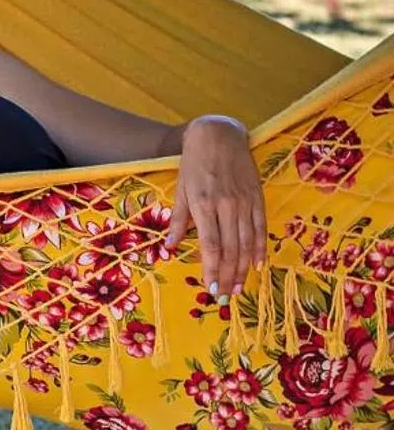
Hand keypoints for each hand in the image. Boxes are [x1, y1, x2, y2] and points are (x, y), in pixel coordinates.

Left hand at [164, 116, 266, 298]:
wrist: (219, 134)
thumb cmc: (194, 163)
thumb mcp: (180, 190)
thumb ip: (178, 220)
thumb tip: (170, 248)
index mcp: (203, 204)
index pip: (210, 245)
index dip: (212, 269)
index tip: (210, 288)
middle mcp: (226, 205)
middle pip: (230, 248)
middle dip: (227, 275)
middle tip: (225, 295)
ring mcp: (244, 201)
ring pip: (246, 242)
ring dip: (243, 268)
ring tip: (239, 287)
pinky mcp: (257, 196)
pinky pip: (260, 226)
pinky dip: (260, 247)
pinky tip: (257, 264)